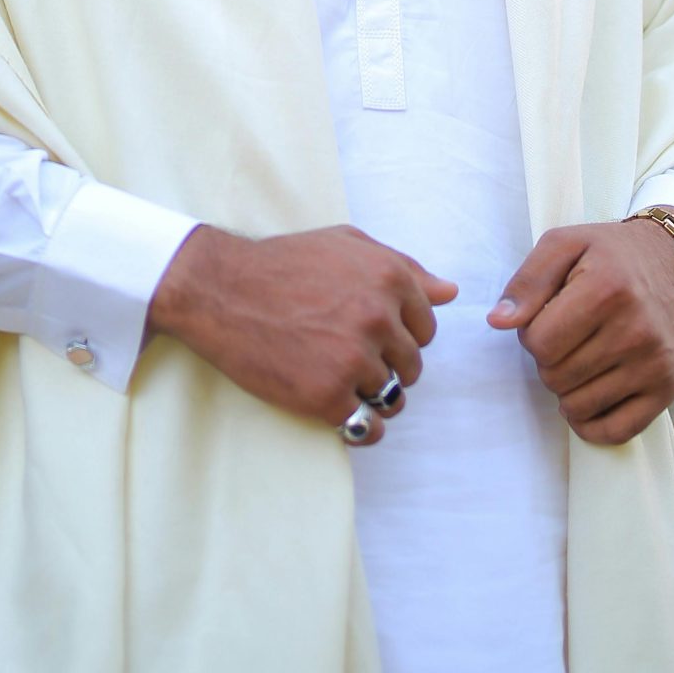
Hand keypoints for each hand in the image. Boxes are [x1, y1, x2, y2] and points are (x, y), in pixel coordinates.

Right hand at [148, 223, 457, 445]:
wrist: (222, 289)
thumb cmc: (284, 263)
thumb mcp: (346, 245)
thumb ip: (403, 267)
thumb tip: (451, 292)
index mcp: (388, 278)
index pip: (426, 328)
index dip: (401, 335)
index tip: (372, 335)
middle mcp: (377, 317)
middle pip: (412, 365)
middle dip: (387, 366)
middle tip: (349, 358)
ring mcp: (353, 359)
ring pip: (392, 398)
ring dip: (373, 398)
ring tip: (341, 383)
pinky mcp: (326, 395)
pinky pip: (366, 428)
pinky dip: (358, 427)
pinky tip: (337, 412)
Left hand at [487, 220, 673, 445]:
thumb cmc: (611, 254)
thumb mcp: (565, 244)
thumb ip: (527, 281)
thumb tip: (498, 321)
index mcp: (606, 288)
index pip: (539, 343)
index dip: (531, 334)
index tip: (547, 319)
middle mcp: (635, 329)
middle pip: (556, 377)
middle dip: (549, 360)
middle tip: (566, 338)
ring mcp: (654, 363)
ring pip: (579, 407)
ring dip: (567, 389)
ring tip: (580, 359)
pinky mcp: (667, 388)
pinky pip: (616, 432)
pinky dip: (592, 423)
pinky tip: (589, 396)